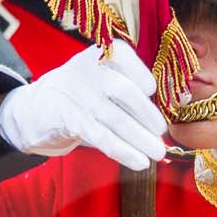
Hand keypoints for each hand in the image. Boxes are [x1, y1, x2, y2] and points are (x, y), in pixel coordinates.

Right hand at [0, 44, 167, 169]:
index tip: (152, 91)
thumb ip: (133, 85)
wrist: (36, 108)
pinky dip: (123, 151)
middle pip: (122, 90)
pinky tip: (139, 162)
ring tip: (158, 152)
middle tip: (162, 131)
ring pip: (114, 119)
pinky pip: (101, 137)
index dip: (139, 72)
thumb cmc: (84, 92)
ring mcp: (76, 96)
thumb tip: (179, 102)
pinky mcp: (70, 120)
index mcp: (100, 54)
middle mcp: (87, 71)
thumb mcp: (103, 76)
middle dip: (146, 112)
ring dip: (139, 138)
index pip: (121, 53)